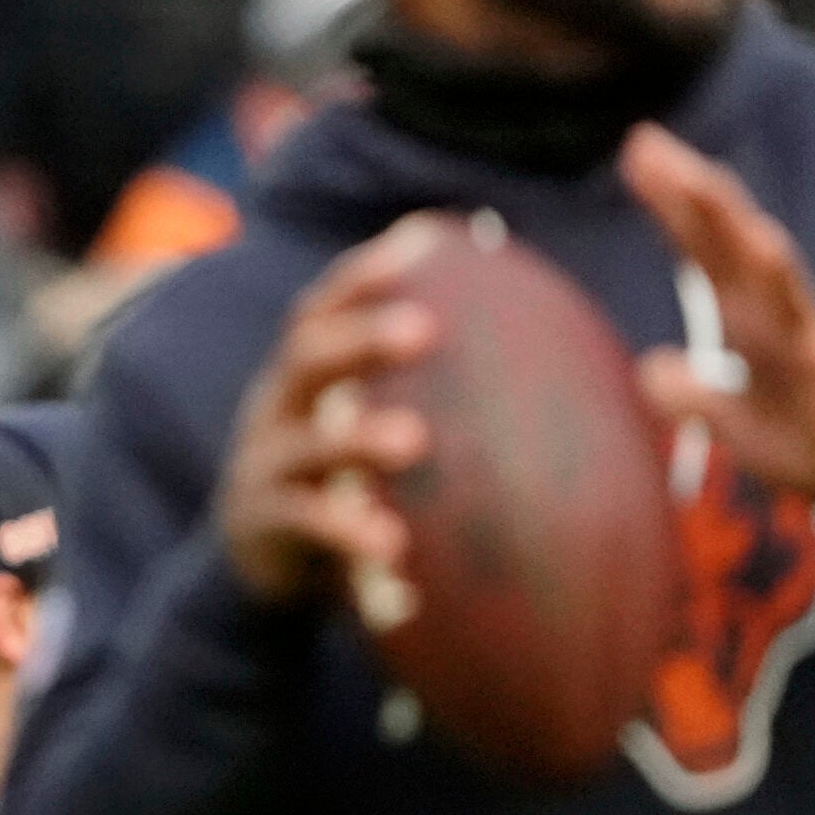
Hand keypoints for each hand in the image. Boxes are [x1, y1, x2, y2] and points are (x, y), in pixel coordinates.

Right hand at [217, 213, 440, 607]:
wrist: (265, 567)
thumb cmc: (345, 484)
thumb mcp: (367, 431)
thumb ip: (426, 393)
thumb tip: (554, 347)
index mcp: (306, 380)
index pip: (322, 312)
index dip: (362, 279)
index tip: (419, 246)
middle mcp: (275, 412)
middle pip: (306, 357)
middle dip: (360, 339)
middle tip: (423, 329)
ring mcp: (262, 470)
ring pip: (304, 446)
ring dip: (356, 438)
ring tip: (412, 440)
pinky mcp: (260, 529)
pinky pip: (303, 524)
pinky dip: (345, 530)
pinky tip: (391, 544)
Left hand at [622, 123, 814, 505]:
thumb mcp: (734, 426)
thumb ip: (692, 394)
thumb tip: (650, 367)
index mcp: (752, 321)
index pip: (704, 254)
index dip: (672, 209)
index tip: (638, 157)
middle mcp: (775, 313)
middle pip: (721, 241)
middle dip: (684, 192)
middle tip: (642, 141)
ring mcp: (800, 330)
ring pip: (758, 263)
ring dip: (726, 219)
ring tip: (692, 176)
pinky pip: (798, 312)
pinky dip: (780, 276)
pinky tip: (764, 240)